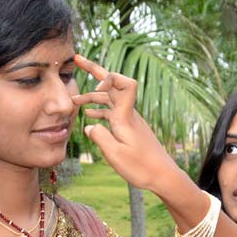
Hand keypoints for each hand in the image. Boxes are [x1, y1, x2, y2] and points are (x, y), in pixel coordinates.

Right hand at [73, 54, 184, 194]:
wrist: (163, 177)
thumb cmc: (142, 168)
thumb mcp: (115, 156)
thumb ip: (100, 138)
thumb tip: (89, 126)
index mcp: (126, 117)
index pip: (126, 83)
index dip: (109, 78)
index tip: (96, 88)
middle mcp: (129, 114)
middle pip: (114, 85)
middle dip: (95, 71)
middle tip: (77, 59)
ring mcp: (130, 120)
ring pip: (110, 100)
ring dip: (92, 97)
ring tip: (73, 101)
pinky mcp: (130, 128)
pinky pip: (113, 112)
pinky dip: (100, 110)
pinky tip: (89, 115)